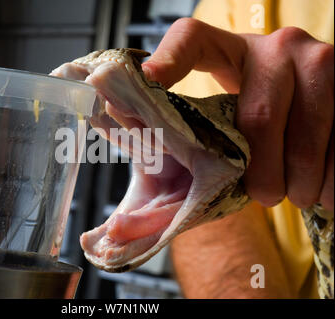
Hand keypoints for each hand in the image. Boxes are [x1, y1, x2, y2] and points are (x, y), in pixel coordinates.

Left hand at [142, 18, 333, 210]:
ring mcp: (317, 59)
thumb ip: (185, 142)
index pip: (192, 39)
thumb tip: (126, 204)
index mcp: (229, 51)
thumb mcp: (223, 117)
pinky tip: (323, 189)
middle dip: (262, 167)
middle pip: (259, 112)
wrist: (315, 106)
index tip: (149, 81)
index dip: (169, 58)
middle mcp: (274, 47)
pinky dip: (333, 172)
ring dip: (302, 175)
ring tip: (296, 196)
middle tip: (262, 196)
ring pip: (309, 126)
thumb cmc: (258, 119)